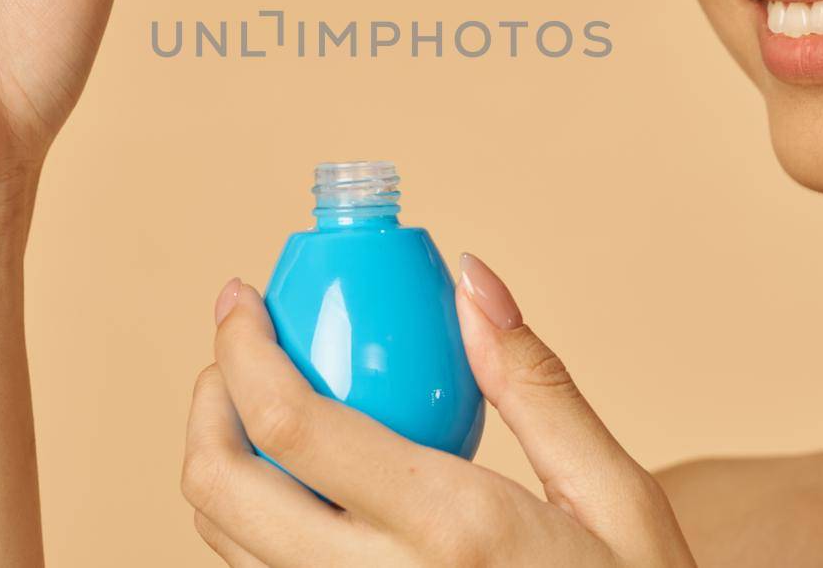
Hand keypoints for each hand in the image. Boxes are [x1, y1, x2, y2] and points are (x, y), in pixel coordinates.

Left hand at [181, 255, 698, 566]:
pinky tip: (301, 481)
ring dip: (220, 458)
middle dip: (207, 401)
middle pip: (222, 488)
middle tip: (241, 350)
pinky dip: (253, 517)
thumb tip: (473, 281)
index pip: (292, 426)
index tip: (241, 296)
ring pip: (226, 543)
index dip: (242, 347)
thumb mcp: (615, 497)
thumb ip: (536, 384)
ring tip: (264, 402)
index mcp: (450, 531)